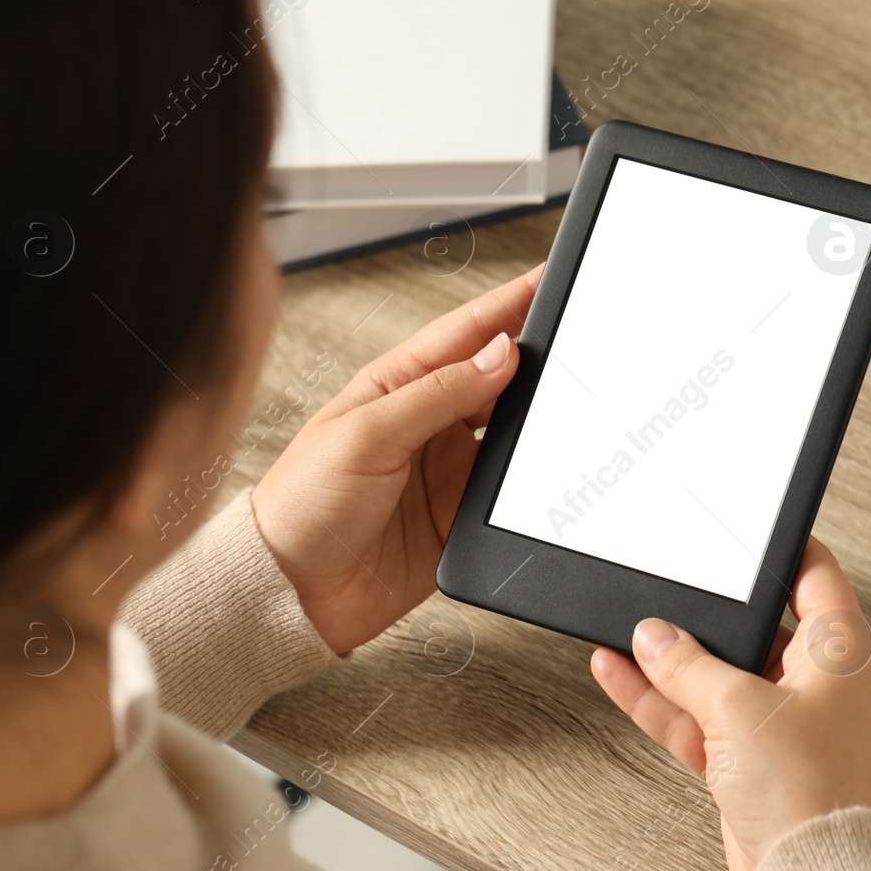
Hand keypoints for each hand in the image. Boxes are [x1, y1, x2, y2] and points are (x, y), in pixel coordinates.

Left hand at [251, 264, 541, 653]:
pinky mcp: (460, 515)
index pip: (465, 332)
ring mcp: (447, 469)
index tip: (550, 279)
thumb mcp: (366, 434)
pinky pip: (510, 491)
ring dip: (539, 420)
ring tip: (572, 402)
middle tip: (579, 340)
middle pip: (498, 378)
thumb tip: (499, 354)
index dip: (509, 303)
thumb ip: (436, 392)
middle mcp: (427, 421)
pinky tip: (549, 468)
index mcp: (397, 385)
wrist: (291, 591)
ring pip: (513, 431)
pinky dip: (533, 480)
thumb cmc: (301, 505)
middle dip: (537, 358)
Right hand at [590, 537, 870, 870]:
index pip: (815, 575)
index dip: (782, 548)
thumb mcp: (739, 707)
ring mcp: (782, 724)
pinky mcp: (751, 762)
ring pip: (717, 674)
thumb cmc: (812, 794)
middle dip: (706, 614)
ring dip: (671, 659)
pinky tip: (623, 675)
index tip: (749, 530)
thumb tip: (655, 638)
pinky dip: (662, 700)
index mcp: (842, 652)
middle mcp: (817, 683)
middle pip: (757, 627)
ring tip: (627, 634)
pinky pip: (699, 716)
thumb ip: (689, 665)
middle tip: (670, 589)